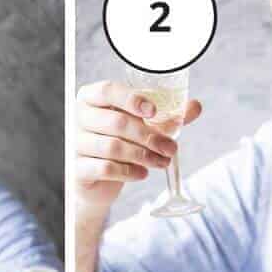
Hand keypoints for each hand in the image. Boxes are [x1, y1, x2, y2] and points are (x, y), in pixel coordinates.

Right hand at [75, 80, 201, 216]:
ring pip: (113, 147)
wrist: (98, 180)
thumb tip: (195, 106)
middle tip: (170, 148)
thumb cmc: (120, 144)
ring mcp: (76, 143)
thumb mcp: (143, 127)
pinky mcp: (78, 168)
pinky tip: (143, 174)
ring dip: (143, 156)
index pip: (108, 90)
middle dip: (149, 136)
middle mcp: (80, 117)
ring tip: (161, 162)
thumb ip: (167, 117)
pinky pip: (106, 168)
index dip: (132, 99)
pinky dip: (129, 172)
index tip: (154, 111)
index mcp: (92, 98)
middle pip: (116, 122)